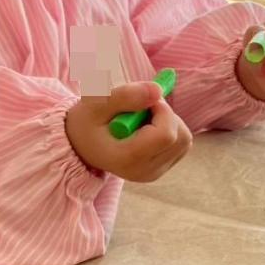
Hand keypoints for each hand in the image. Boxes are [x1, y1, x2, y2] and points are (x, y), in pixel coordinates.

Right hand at [65, 80, 191, 180]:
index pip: (166, 134)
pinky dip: (170, 129)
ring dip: (169, 121)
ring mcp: (154, 173)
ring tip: (140, 119)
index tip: (146, 99)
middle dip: (166, 114)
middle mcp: (144, 172)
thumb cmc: (86, 121)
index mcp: (127, 159)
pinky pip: (182, 143)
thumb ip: (125, 95)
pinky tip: (146, 128)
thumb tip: (157, 90)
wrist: (80, 144)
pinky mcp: (161, 169)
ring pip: (184, 139)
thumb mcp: (95, 103)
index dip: (162, 110)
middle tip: (141, 107)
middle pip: (180, 137)